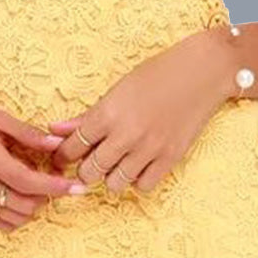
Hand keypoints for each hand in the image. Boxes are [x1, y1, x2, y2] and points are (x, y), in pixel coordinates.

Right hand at [0, 85, 89, 231]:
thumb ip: (27, 134)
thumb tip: (58, 145)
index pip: (27, 181)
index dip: (55, 187)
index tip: (77, 187)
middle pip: (22, 205)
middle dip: (47, 197)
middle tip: (58, 181)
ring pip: (11, 218)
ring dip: (33, 208)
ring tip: (40, 187)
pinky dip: (15, 215)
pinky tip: (23, 197)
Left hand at [47, 30, 233, 193]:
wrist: (202, 72)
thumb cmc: (157, 74)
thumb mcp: (117, 90)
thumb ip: (86, 115)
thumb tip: (55, 130)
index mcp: (108, 113)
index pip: (73, 147)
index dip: (64, 155)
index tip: (64, 157)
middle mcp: (126, 134)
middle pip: (90, 171)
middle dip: (86, 169)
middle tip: (92, 161)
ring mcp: (150, 149)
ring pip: (115, 184)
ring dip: (111, 176)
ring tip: (117, 163)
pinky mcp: (171, 158)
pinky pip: (144, 186)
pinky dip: (138, 179)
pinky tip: (139, 165)